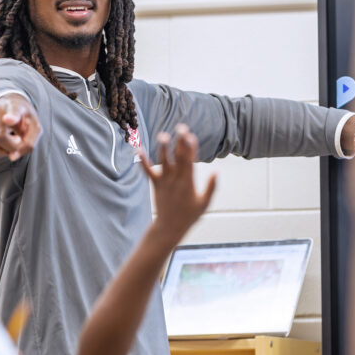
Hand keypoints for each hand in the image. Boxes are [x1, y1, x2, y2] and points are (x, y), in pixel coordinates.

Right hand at [0, 94, 41, 160]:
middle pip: (0, 138)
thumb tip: (13, 157)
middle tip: (18, 139)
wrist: (8, 105)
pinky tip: (1, 141)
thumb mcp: (34, 128)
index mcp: (15, 107)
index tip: (7, 119)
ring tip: (9, 138)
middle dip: (12, 147)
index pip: (13, 112)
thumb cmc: (23, 119)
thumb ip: (29, 143)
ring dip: (5, 150)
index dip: (11, 117)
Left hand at [138, 124, 215, 239]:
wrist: (169, 228)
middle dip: (180, 142)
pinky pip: (148, 171)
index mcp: (188, 182)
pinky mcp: (156, 184)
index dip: (190, 147)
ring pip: (163, 162)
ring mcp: (164, 181)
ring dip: (163, 148)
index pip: (190, 161)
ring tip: (163, 135)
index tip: (191, 135)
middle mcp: (175, 179)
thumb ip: (211, 187)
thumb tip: (216, 171)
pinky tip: (138, 149)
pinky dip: (143, 161)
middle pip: (178, 157)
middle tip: (181, 127)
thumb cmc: (189, 216)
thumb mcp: (204, 203)